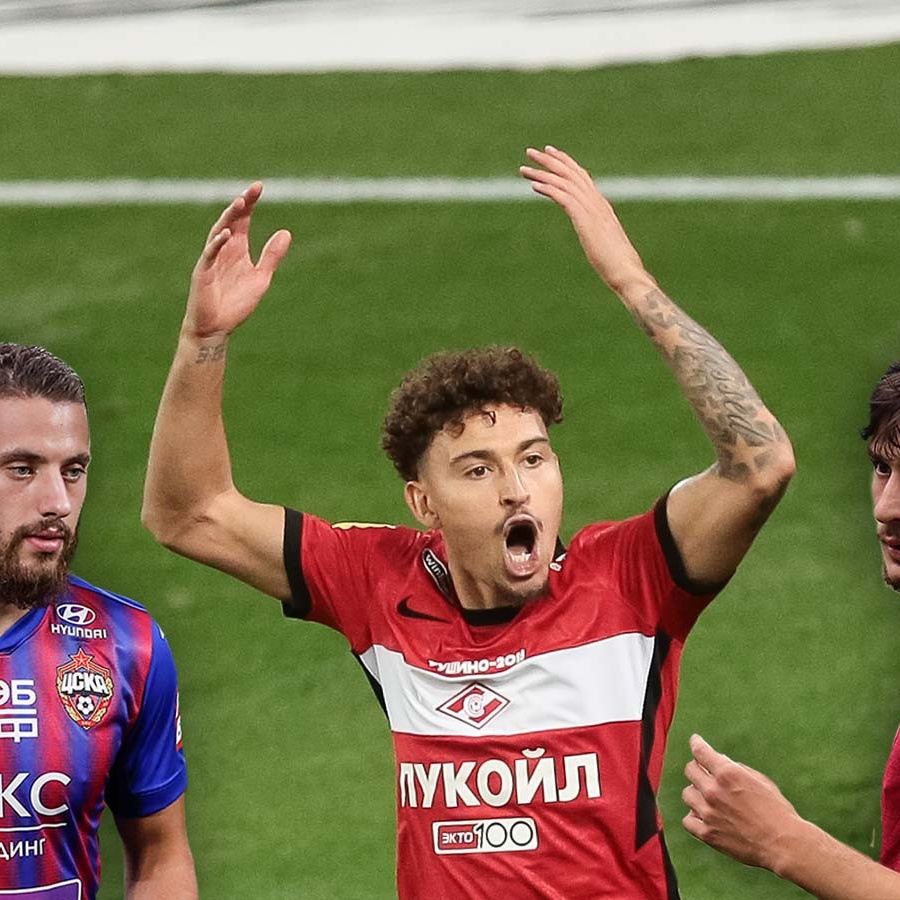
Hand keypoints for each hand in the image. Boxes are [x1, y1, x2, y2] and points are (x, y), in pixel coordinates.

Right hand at [185, 183, 291, 338]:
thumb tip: (286, 232)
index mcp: (237, 248)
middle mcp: (223, 249)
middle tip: (253, 190)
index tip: (259, 187)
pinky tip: (227, 234)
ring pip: (218, 232)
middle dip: (242, 205)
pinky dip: (217, 244)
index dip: (250, 203)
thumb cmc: (236, 303)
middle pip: (231, 221)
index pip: (243, 220)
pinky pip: (210, 254)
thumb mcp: (261, 278)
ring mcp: (211, 259)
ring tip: (240, 203)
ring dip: (229, 218)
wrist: (217, 327)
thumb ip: (272, 256)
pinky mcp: (204, 272)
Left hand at [519, 146, 655, 297]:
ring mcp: (592, 209)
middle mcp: (597, 202)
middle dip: (550, 161)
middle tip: (531, 151)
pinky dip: (548, 189)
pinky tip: (533, 186)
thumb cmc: (618, 264)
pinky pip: (563, 197)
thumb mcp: (605, 243)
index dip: (566, 163)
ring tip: (523, 168)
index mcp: (602, 206)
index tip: (551, 154)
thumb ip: (599, 235)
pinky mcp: (585, 219)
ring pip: (564, 182)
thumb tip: (597, 239)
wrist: (626, 271)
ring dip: (542, 173)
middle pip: (571, 173)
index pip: (582, 177)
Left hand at [682, 733, 799, 870]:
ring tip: (709, 799)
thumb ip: (736, 769)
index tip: (695, 741)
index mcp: (727, 773)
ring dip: (696, 794)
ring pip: (687, 794)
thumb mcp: (760, 781)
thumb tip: (719, 762)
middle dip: (697, 768)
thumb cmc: (777, 811)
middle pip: (690, 770)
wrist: (783, 845)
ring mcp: (709, 813)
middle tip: (705, 773)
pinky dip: (694, 817)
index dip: (697, 743)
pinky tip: (704, 817)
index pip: (700, 751)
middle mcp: (714, 790)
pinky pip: (688, 820)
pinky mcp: (708, 834)